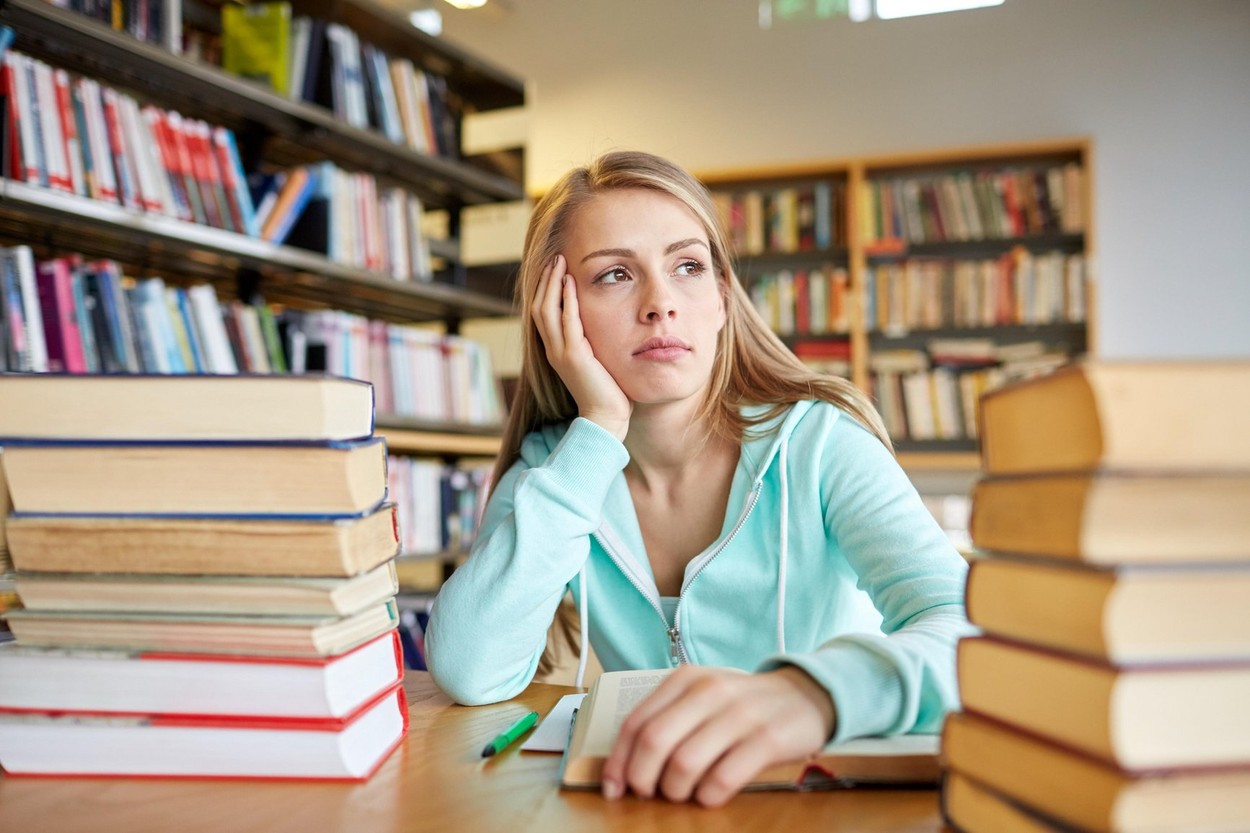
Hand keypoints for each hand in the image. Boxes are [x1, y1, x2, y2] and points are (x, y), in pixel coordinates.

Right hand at [531, 254, 631, 439]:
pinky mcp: (573, 356)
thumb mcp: (596, 360)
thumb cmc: (608, 391)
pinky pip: (566, 321)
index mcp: (556, 350)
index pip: (543, 313)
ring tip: (559, 262)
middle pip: (539, 307)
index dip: (546, 289)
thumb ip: (592, 342)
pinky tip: (570, 282)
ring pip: (546, 310)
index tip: (555, 268)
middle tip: (555, 257)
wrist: (606, 418)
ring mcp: (560, 353)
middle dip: (546, 280)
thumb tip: (601, 323)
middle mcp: (552, 350)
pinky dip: (566, 299)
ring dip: (552, 283)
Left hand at [600, 665, 836, 807]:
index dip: (618, 762)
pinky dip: (708, 796)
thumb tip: (626, 767)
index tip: (613, 788)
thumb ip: (667, 720)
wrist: (805, 695)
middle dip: (642, 779)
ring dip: (676, 790)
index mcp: (685, 680)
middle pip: (654, 742)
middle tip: (650, 794)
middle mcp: (710, 691)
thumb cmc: (742, 705)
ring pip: (684, 764)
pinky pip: (723, 779)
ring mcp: (740, 714)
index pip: (636, 723)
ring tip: (684, 793)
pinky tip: (711, 795)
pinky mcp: (767, 739)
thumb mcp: (701, 697)